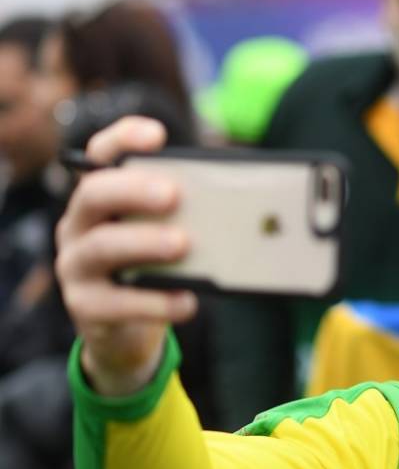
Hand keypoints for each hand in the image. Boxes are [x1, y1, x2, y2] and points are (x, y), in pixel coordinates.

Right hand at [55, 117, 194, 395]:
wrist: (129, 332)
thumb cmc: (156, 271)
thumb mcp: (170, 236)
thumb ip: (193, 216)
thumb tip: (252, 206)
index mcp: (102, 199)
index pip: (101, 157)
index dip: (122, 139)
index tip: (157, 135)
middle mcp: (80, 225)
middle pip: (94, 195)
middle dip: (134, 190)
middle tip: (173, 194)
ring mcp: (77, 266)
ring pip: (102, 247)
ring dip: (144, 242)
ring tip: (182, 244)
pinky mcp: (87, 308)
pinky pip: (117, 304)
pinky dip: (156, 303)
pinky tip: (187, 302)